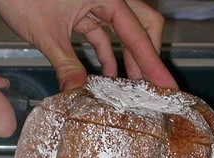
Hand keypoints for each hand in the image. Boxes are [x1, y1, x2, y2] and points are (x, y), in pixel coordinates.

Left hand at [0, 0, 177, 89]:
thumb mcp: (47, 35)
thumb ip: (66, 65)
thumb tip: (78, 93)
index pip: (139, 33)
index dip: (153, 62)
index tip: (166, 83)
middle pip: (141, 26)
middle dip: (145, 57)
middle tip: (149, 86)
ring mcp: (94, 2)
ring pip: (122, 31)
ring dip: (125, 58)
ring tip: (127, 87)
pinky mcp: (81, 10)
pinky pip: (102, 33)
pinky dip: (106, 53)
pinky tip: (105, 75)